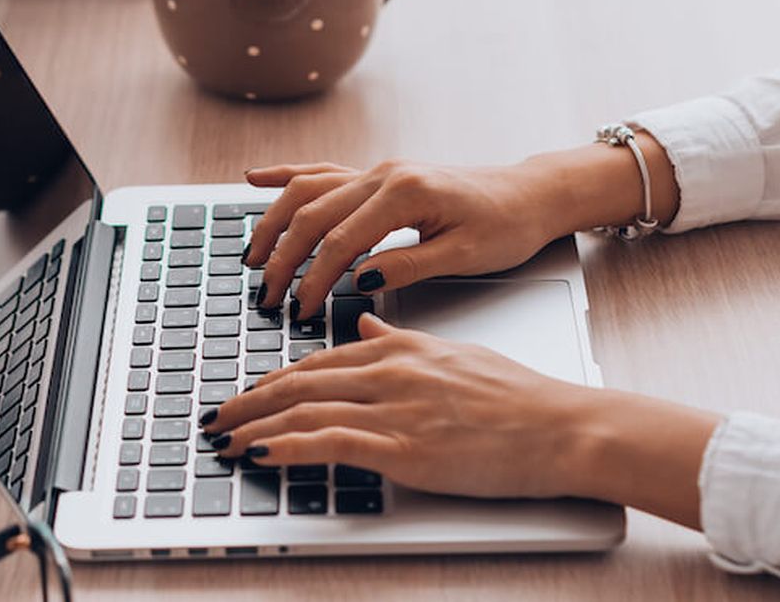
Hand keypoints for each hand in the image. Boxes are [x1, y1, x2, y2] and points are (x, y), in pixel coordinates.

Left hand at [203, 313, 591, 497]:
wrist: (562, 427)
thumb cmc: (519, 397)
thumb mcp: (454, 353)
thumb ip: (404, 341)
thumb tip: (369, 325)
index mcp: (400, 350)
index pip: (319, 361)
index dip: (274, 380)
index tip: (248, 394)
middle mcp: (390, 372)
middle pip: (300, 382)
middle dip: (249, 400)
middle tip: (217, 416)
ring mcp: (396, 409)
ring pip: (304, 408)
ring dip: (255, 425)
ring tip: (224, 440)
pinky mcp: (405, 447)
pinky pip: (330, 443)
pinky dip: (287, 446)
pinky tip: (260, 453)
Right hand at [245, 136, 681, 319]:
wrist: (530, 195)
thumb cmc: (506, 226)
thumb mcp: (464, 256)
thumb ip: (409, 266)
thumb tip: (360, 278)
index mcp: (406, 193)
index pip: (341, 240)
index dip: (315, 278)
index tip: (300, 309)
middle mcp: (385, 174)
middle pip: (313, 213)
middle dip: (282, 256)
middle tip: (266, 294)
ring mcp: (378, 171)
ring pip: (308, 189)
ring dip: (274, 220)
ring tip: (250, 255)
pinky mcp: (379, 176)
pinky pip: (323, 172)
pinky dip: (287, 176)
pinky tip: (256, 179)